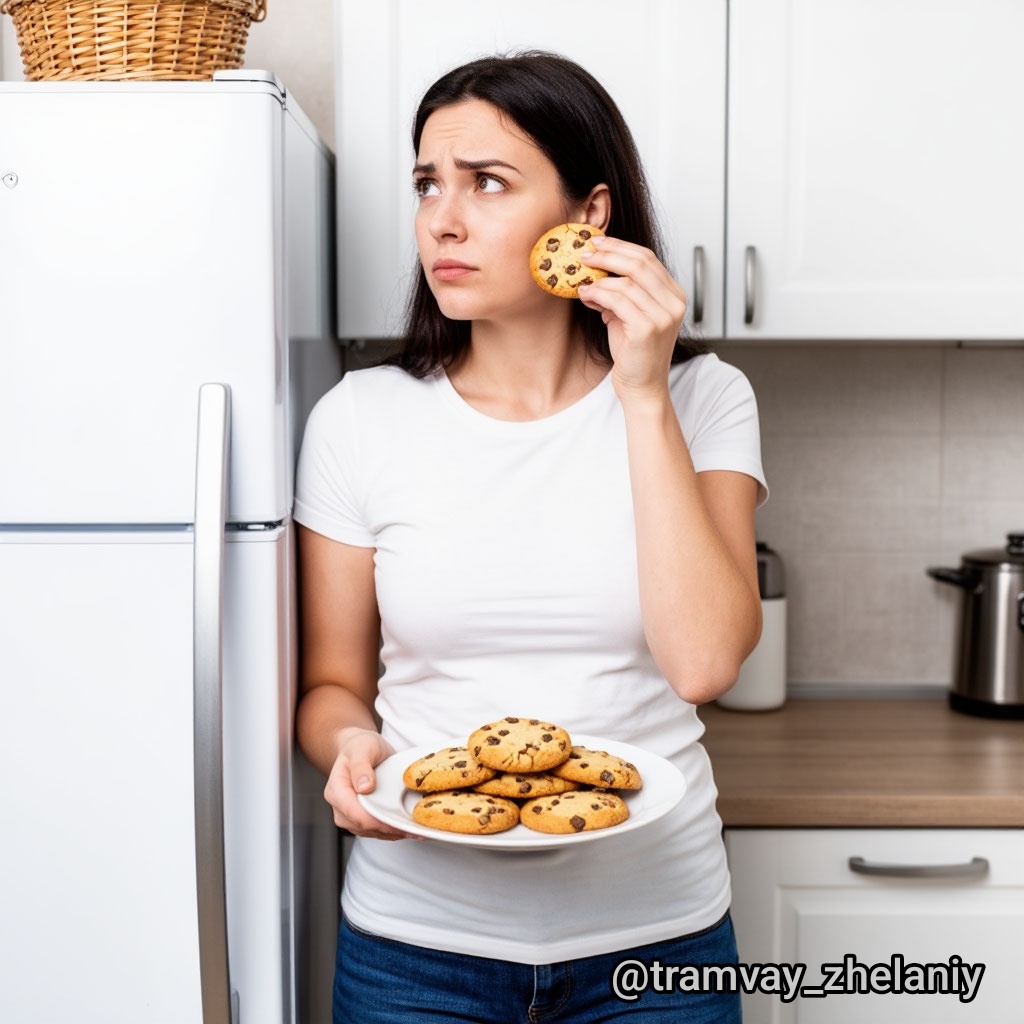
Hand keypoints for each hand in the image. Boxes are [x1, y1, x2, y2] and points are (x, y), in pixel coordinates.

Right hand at [323, 727, 412, 839]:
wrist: (361, 748)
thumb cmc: (360, 746)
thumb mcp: (362, 749)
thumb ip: (361, 766)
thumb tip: (364, 787)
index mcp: (336, 790)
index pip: (353, 813)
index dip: (375, 820)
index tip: (395, 821)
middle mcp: (340, 806)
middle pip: (362, 826)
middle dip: (387, 829)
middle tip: (411, 828)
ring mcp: (350, 815)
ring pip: (370, 832)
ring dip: (391, 833)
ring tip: (413, 829)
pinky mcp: (361, 818)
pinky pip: (375, 830)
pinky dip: (391, 831)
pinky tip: (406, 827)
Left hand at [577, 237, 687, 402]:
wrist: (642, 386)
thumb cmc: (634, 353)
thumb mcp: (627, 315)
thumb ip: (619, 292)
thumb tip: (592, 272)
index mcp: (674, 295)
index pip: (648, 258)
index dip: (620, 247)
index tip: (597, 242)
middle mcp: (674, 302)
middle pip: (640, 263)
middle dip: (608, 254)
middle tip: (584, 254)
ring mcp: (664, 316)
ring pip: (627, 282)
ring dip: (599, 279)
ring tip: (581, 282)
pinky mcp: (648, 328)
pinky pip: (619, 301)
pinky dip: (599, 294)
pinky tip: (586, 296)